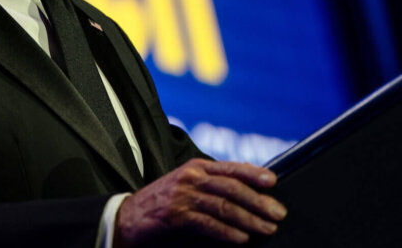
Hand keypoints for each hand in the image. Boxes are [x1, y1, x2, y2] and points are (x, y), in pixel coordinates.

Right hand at [114, 159, 286, 245]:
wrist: (129, 217)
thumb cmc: (163, 202)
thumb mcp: (189, 184)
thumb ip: (216, 180)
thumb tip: (251, 175)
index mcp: (195, 167)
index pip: (230, 168)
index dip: (253, 173)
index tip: (273, 181)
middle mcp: (190, 177)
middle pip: (231, 187)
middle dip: (258, 201)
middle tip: (278, 213)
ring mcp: (181, 196)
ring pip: (222, 205)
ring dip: (248, 219)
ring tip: (266, 228)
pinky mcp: (175, 216)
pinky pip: (207, 224)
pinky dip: (226, 232)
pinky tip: (241, 239)